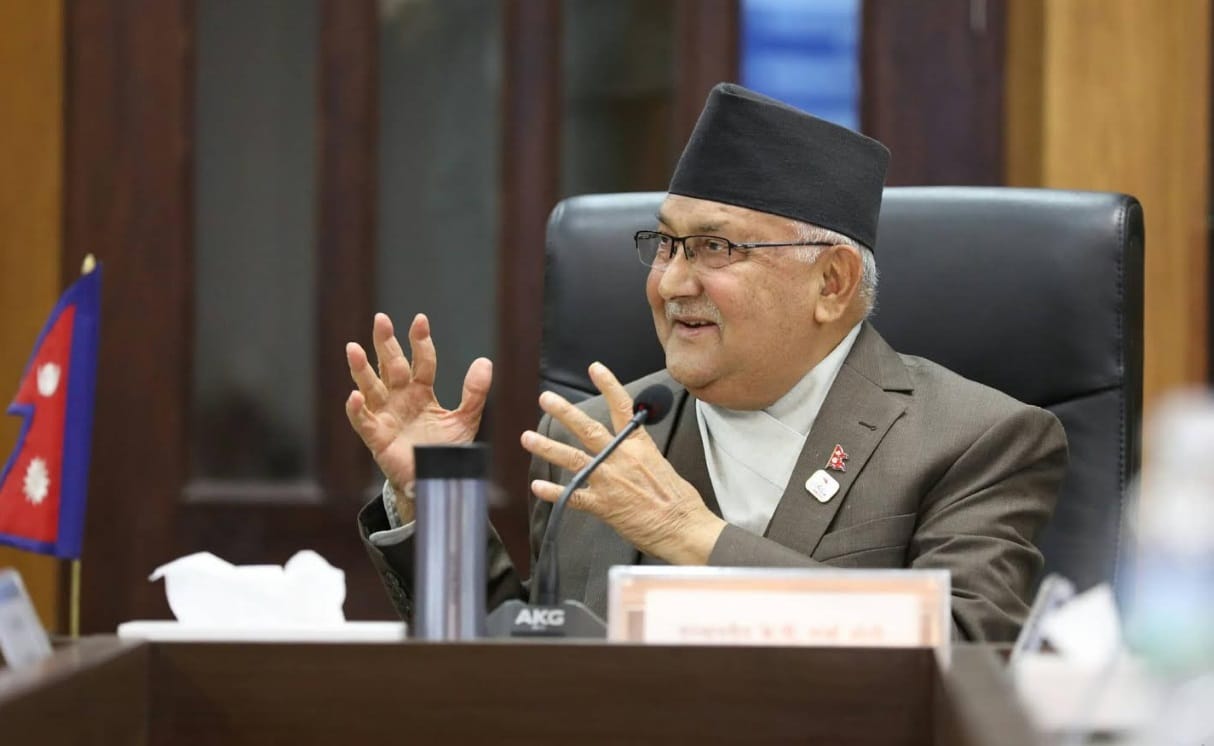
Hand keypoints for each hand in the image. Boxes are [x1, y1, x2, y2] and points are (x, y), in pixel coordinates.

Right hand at [345, 313, 491, 520]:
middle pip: (391, 366)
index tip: (420, 320)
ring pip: (370, 387)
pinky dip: (356, 409)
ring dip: (361, 369)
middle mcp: (400, 398)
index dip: (420, 342)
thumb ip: (474, 393)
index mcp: (421, 392)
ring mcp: (386, 416)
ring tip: (354, 349)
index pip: (421, 361)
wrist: (436, 481)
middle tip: (381, 319)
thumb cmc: (445, 450)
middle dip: (386, 343)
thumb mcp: (465, 420)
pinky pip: (363, 421)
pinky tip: (353, 396)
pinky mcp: (376, 437)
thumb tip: (484, 361)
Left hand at [520, 362, 724, 563]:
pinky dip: (553, 492)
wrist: (683, 527)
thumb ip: (638, 455)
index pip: (622, 408)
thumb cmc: (678, 500)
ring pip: (573, 459)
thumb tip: (628, 450)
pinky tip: (537, 486)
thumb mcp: (661, 465)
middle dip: (564, 412)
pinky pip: (573, 495)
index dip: (608, 385)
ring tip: (528, 437)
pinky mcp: (603, 505)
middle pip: (588, 429)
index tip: (595, 368)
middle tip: (546, 398)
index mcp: (639, 446)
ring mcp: (610, 481)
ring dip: (547, 447)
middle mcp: (621, 459)